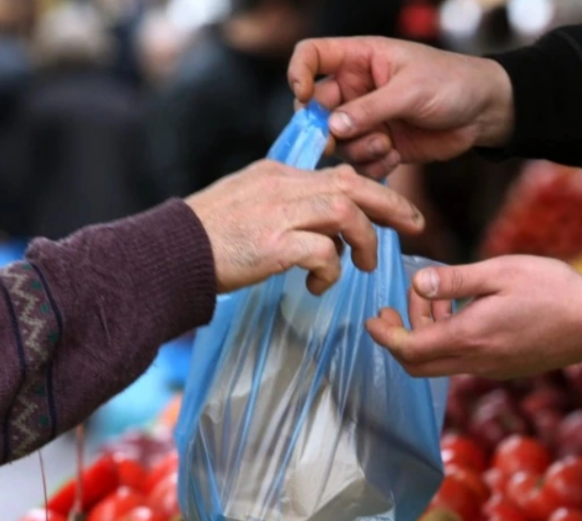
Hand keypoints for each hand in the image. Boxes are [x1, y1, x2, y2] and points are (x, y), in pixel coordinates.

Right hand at [187, 160, 424, 293]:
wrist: (167, 254)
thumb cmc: (206, 238)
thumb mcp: (248, 204)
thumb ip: (285, 206)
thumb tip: (324, 229)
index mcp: (278, 174)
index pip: (338, 174)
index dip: (373, 190)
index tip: (394, 210)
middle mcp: (282, 186)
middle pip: (352, 184)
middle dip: (391, 204)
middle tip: (415, 225)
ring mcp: (277, 214)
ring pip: (345, 213)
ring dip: (364, 242)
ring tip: (364, 266)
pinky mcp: (273, 244)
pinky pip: (323, 252)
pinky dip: (330, 271)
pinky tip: (318, 286)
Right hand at [288, 37, 513, 178]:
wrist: (484, 112)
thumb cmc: (452, 83)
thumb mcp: (410, 90)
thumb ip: (371, 108)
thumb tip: (333, 126)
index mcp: (359, 59)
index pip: (311, 56)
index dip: (298, 73)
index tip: (303, 96)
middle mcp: (357, 89)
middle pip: (316, 109)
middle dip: (324, 128)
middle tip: (336, 142)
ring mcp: (368, 120)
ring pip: (338, 141)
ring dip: (357, 149)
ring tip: (386, 145)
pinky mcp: (381, 146)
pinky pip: (360, 162)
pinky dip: (372, 165)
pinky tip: (395, 157)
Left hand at [365, 256, 581, 378]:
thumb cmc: (552, 290)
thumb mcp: (499, 272)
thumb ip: (455, 280)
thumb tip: (418, 284)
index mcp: (469, 337)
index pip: (409, 349)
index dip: (384, 336)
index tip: (372, 318)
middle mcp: (475, 361)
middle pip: (418, 365)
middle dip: (400, 337)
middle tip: (398, 307)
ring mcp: (491, 369)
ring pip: (440, 363)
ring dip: (428, 334)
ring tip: (439, 298)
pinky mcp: (504, 368)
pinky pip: (463, 361)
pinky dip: (450, 340)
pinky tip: (464, 312)